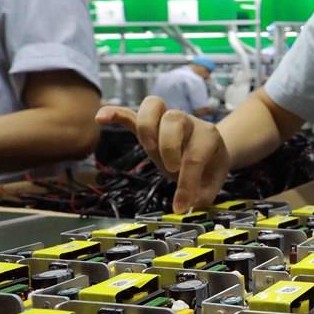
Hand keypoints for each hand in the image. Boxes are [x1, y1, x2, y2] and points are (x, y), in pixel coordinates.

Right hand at [95, 96, 230, 212]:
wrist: (210, 148)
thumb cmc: (209, 164)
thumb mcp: (213, 183)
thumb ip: (201, 195)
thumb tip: (186, 207)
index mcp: (208, 137)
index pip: (194, 157)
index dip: (186, 185)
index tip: (180, 207)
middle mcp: (188, 122)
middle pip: (174, 118)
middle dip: (169, 146)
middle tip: (170, 169)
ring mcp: (166, 120)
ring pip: (154, 106)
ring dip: (147, 128)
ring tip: (148, 148)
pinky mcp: (149, 124)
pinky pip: (130, 113)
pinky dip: (116, 114)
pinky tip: (100, 118)